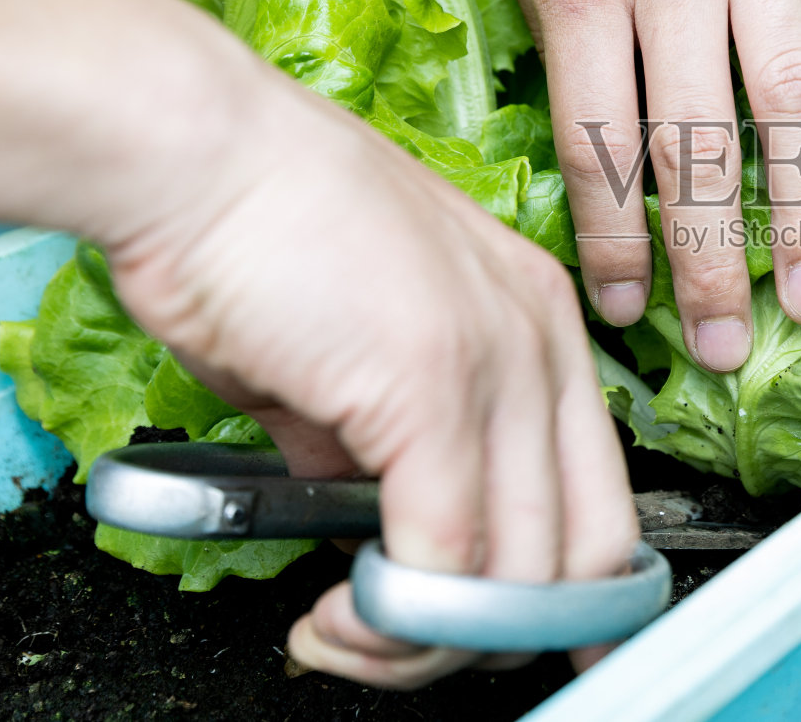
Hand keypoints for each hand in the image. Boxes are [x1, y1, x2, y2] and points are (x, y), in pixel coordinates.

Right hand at [104, 75, 636, 687]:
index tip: (522, 639)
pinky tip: (333, 615)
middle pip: (585, 550)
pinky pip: (439, 559)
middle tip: (409, 650)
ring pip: (520, 573)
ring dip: (434, 640)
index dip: (578, 591)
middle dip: (503, 632)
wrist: (197, 149)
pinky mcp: (431, 390)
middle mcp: (541, 341)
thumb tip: (377, 517)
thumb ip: (383, 438)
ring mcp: (497, 363)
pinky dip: (390, 618)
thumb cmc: (258, 224)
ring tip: (353, 638)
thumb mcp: (354, 347)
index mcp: (541, 319)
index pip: (603, 492)